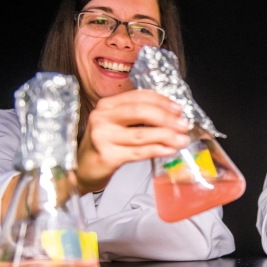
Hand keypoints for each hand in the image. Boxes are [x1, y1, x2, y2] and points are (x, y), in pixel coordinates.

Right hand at [75, 89, 189, 194]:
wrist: (82, 169)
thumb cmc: (105, 145)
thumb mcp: (117, 124)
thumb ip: (139, 118)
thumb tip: (172, 117)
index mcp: (107, 105)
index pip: (138, 97)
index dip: (161, 102)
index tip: (178, 110)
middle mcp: (102, 117)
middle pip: (140, 112)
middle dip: (166, 118)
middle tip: (183, 125)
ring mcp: (103, 136)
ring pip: (141, 134)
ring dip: (166, 136)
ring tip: (182, 140)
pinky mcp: (107, 156)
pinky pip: (138, 152)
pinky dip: (156, 150)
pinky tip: (169, 150)